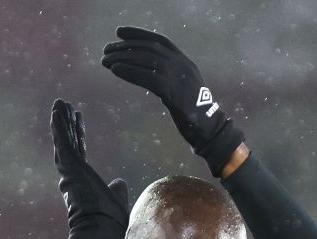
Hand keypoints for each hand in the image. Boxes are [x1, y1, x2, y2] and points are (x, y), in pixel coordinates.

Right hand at [50, 99, 129, 238]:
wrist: (100, 230)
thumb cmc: (108, 221)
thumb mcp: (116, 199)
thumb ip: (116, 189)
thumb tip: (120, 182)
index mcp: (82, 180)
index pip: (78, 152)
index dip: (77, 135)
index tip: (77, 119)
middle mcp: (72, 174)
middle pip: (68, 142)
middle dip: (67, 124)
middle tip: (64, 106)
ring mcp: (69, 170)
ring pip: (63, 139)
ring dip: (61, 120)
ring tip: (59, 103)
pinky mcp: (70, 166)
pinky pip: (62, 141)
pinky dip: (59, 126)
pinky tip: (57, 111)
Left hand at [101, 26, 245, 176]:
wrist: (210, 129)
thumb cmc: (195, 112)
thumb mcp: (182, 88)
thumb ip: (168, 77)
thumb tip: (145, 72)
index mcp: (184, 62)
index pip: (159, 41)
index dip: (138, 34)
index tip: (119, 32)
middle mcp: (182, 65)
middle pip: (149, 48)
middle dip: (125, 47)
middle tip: (106, 50)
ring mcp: (178, 77)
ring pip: (145, 60)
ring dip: (122, 58)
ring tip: (105, 60)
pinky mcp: (172, 91)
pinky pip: (146, 77)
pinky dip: (129, 71)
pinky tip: (115, 70)